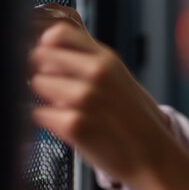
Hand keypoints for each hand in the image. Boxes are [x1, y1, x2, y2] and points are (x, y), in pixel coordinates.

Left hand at [28, 6, 169, 183]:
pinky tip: (66, 125)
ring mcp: (84, 98)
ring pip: (36, 83)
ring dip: (45, 97)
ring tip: (67, 109)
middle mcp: (95, 73)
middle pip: (39, 55)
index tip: (49, 58)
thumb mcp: (118, 77)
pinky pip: (37, 113)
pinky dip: (47, 120)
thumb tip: (51, 38)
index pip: (58, 33)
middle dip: (43, 71)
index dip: (47, 45)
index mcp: (107, 59)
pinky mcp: (73, 124)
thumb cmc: (135, 120)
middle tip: (58, 88)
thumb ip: (88, 58)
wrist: (153, 156)